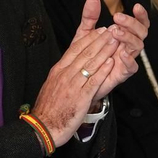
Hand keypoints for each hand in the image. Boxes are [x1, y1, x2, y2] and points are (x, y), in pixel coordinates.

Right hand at [30, 0, 122, 141]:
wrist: (42, 127)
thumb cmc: (48, 110)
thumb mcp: (52, 86)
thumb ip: (62, 75)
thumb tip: (69, 67)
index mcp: (58, 70)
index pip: (75, 49)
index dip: (89, 39)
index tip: (99, 31)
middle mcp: (64, 74)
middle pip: (84, 53)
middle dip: (99, 40)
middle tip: (111, 30)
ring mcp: (72, 85)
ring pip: (90, 64)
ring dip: (104, 51)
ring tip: (115, 41)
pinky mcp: (80, 98)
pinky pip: (93, 81)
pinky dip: (103, 70)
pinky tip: (111, 62)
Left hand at [92, 3, 150, 101]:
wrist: (79, 78)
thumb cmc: (86, 55)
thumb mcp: (85, 33)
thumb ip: (90, 16)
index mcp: (123, 36)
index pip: (138, 23)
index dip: (140, 16)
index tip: (136, 6)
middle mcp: (127, 46)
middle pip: (141, 33)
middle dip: (132, 24)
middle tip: (118, 18)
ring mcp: (126, 59)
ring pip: (138, 47)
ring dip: (128, 37)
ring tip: (115, 32)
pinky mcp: (122, 73)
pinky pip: (132, 67)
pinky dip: (129, 60)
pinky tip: (121, 52)